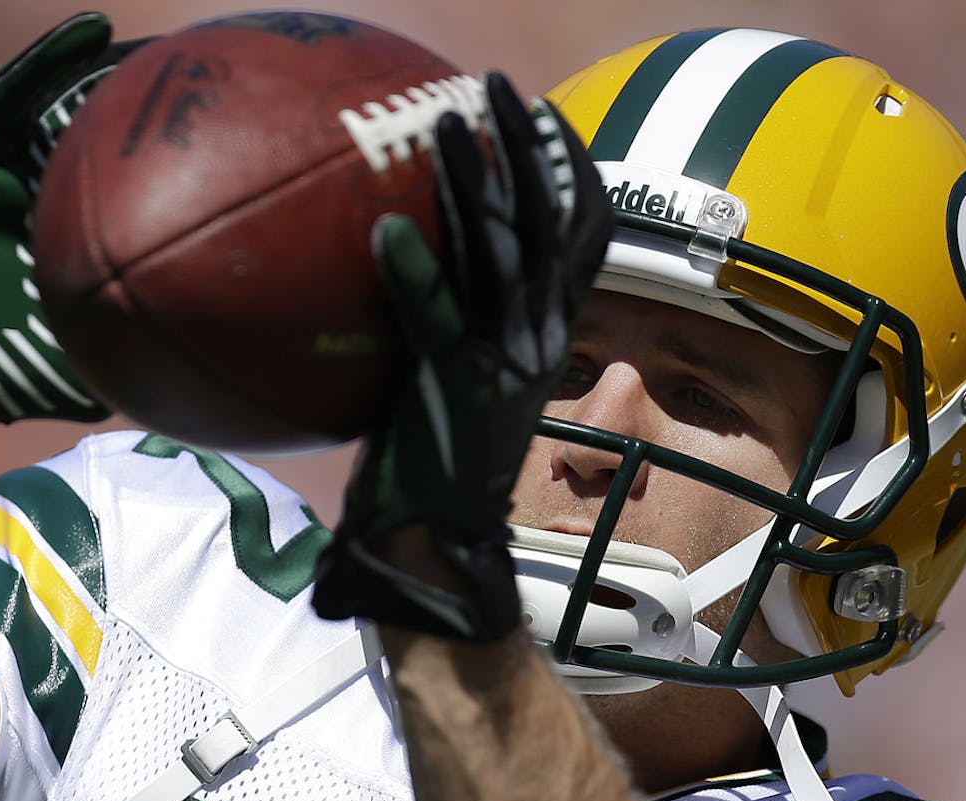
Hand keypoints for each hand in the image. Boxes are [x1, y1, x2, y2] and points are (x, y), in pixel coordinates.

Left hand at [312, 73, 612, 640]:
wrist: (435, 550)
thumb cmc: (432, 467)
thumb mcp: (456, 385)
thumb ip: (447, 326)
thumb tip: (393, 261)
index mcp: (546, 336)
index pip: (583, 240)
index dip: (574, 173)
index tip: (547, 118)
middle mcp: (536, 341)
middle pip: (546, 222)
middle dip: (526, 145)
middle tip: (493, 86)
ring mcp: (499, 363)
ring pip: (497, 255)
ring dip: (470, 182)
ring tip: (442, 123)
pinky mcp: (454, 391)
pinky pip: (436, 322)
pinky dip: (413, 276)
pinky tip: (383, 233)